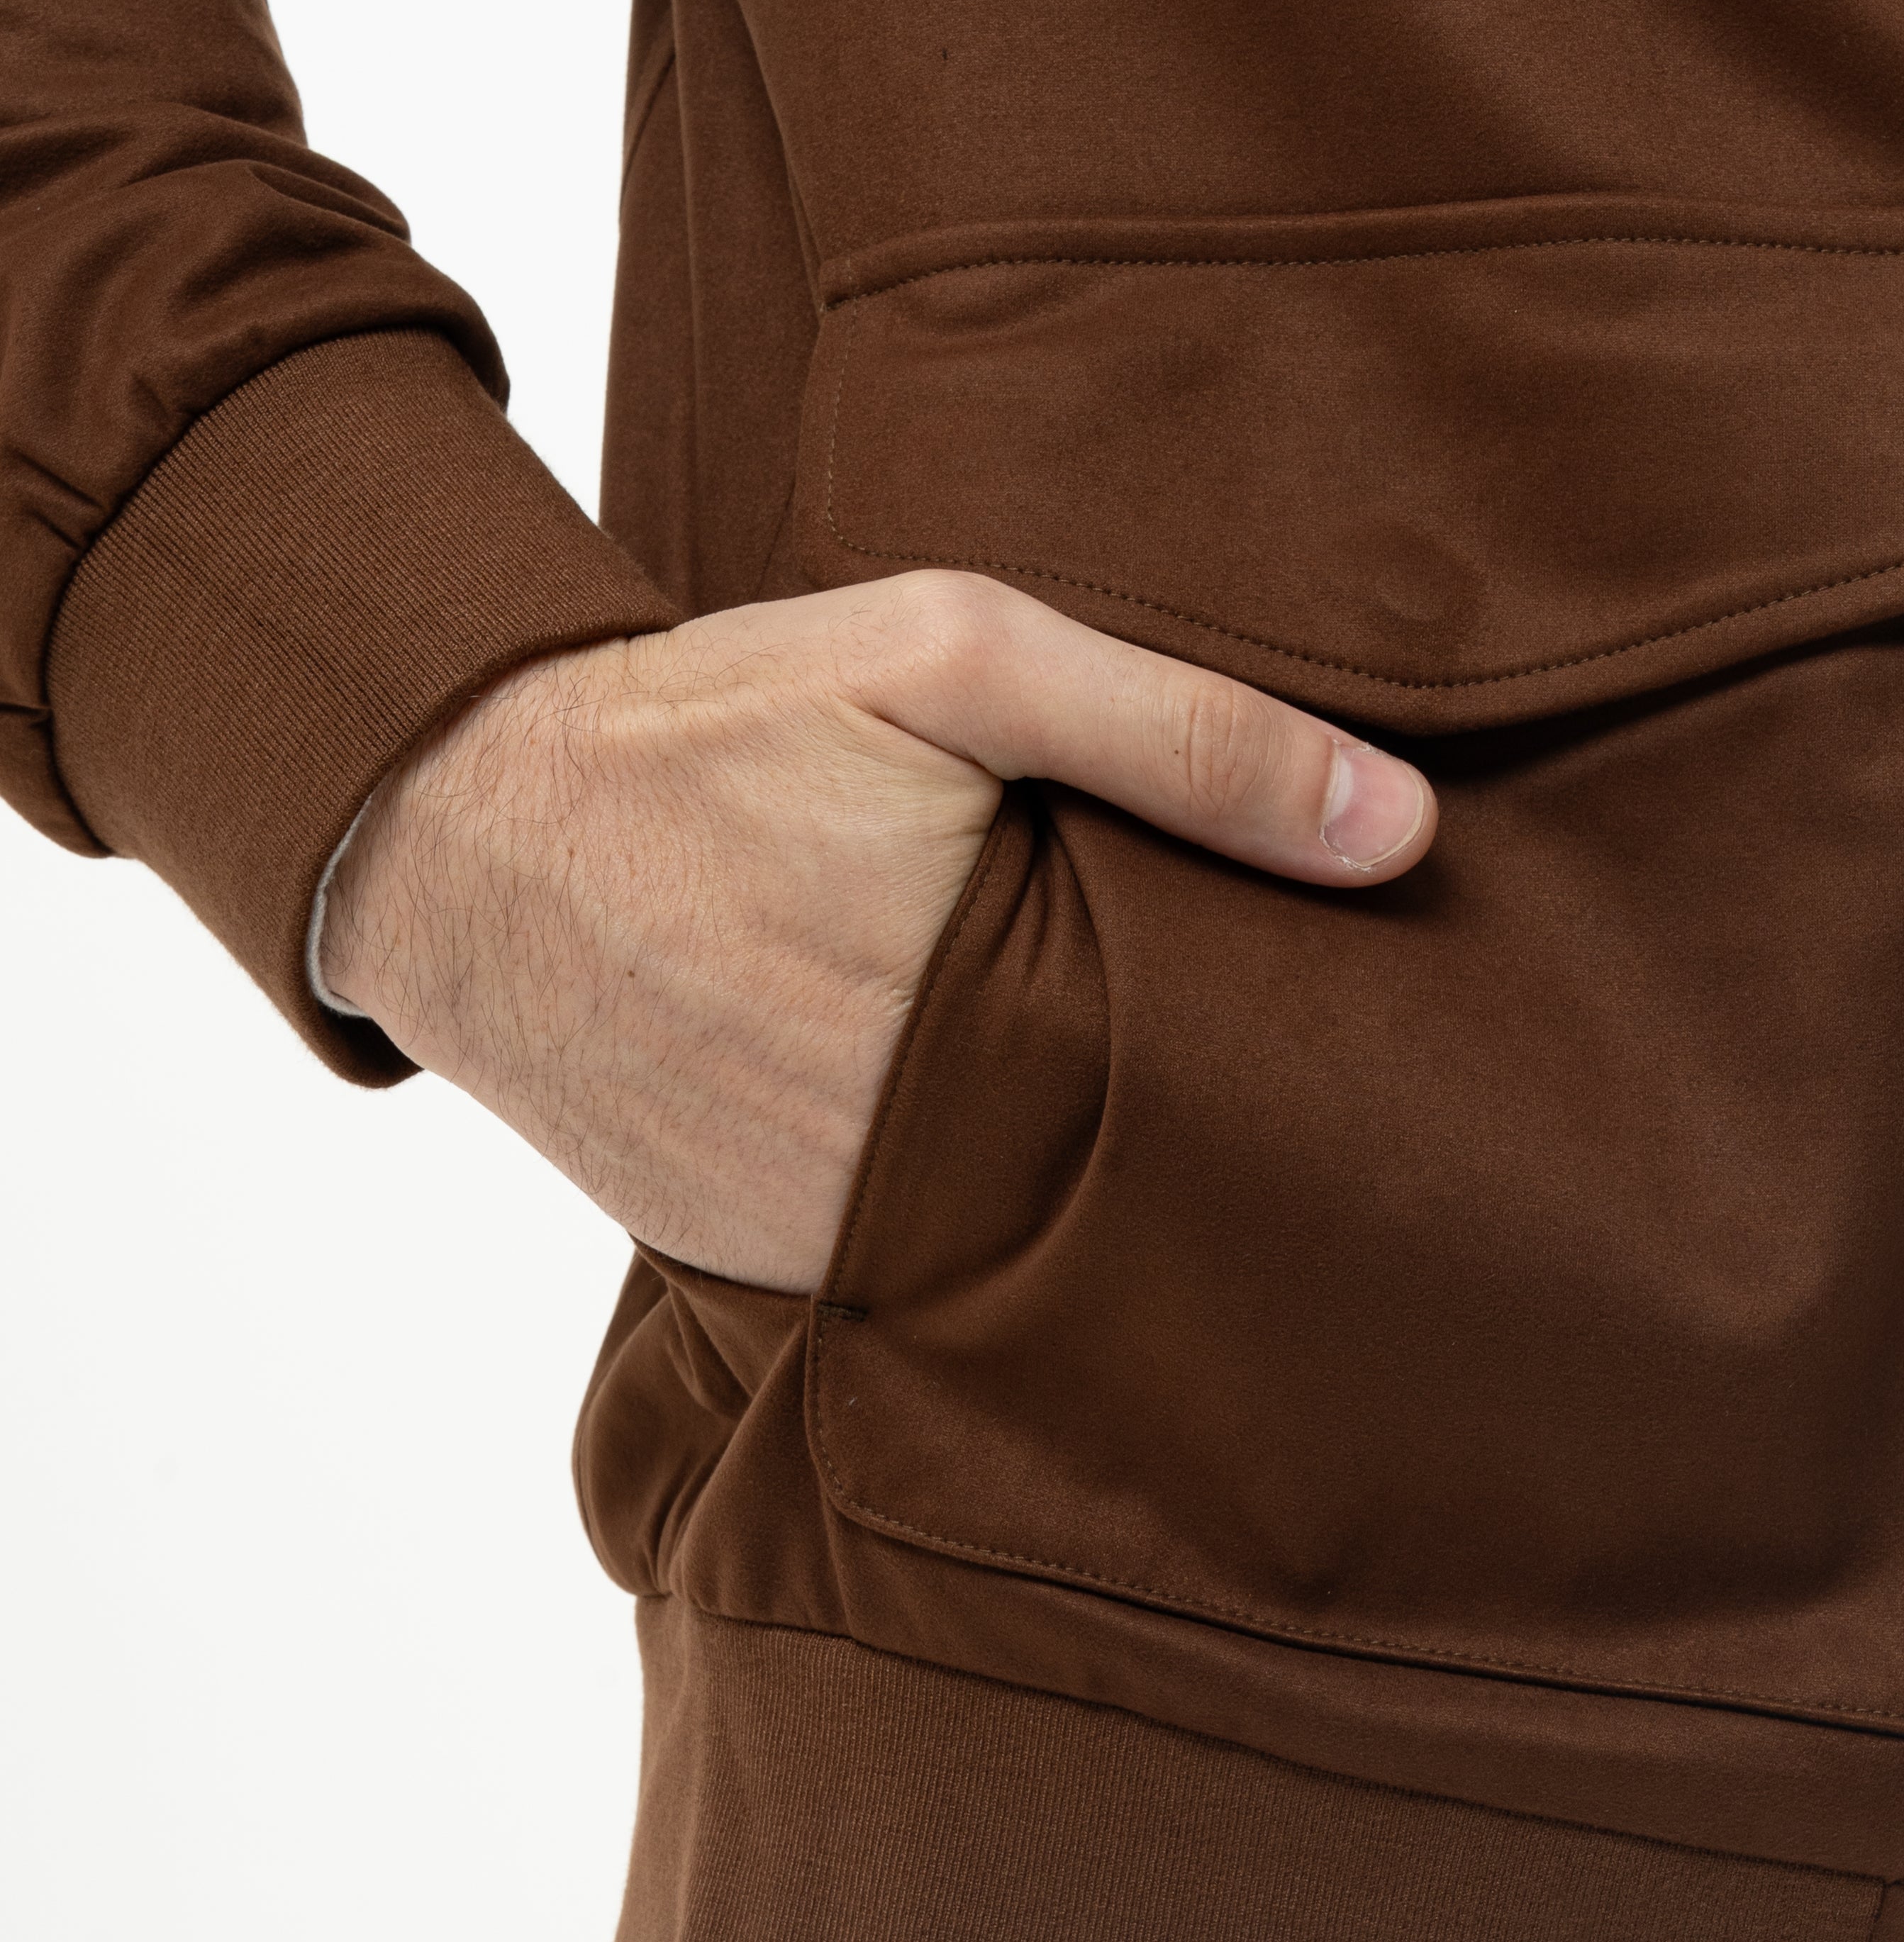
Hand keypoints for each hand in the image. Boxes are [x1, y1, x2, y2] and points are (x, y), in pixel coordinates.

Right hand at [321, 571, 1434, 1292]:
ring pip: (1021, 1262)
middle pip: (1127, 1202)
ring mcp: (823, 1229)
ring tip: (1162, 1166)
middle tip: (1303, 1150)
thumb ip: (1181, 738)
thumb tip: (1400, 830)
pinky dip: (961, 1243)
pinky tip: (1010, 1181)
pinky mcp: (751, 1258)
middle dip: (1205, 1171)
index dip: (1293, 1102)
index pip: (1210, 1110)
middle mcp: (911, 1155)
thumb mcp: (955, 659)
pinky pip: (903, 1282)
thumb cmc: (719, 725)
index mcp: (992, 1012)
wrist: (465, 822)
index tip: (1368, 1098)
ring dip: (1085, 1220)